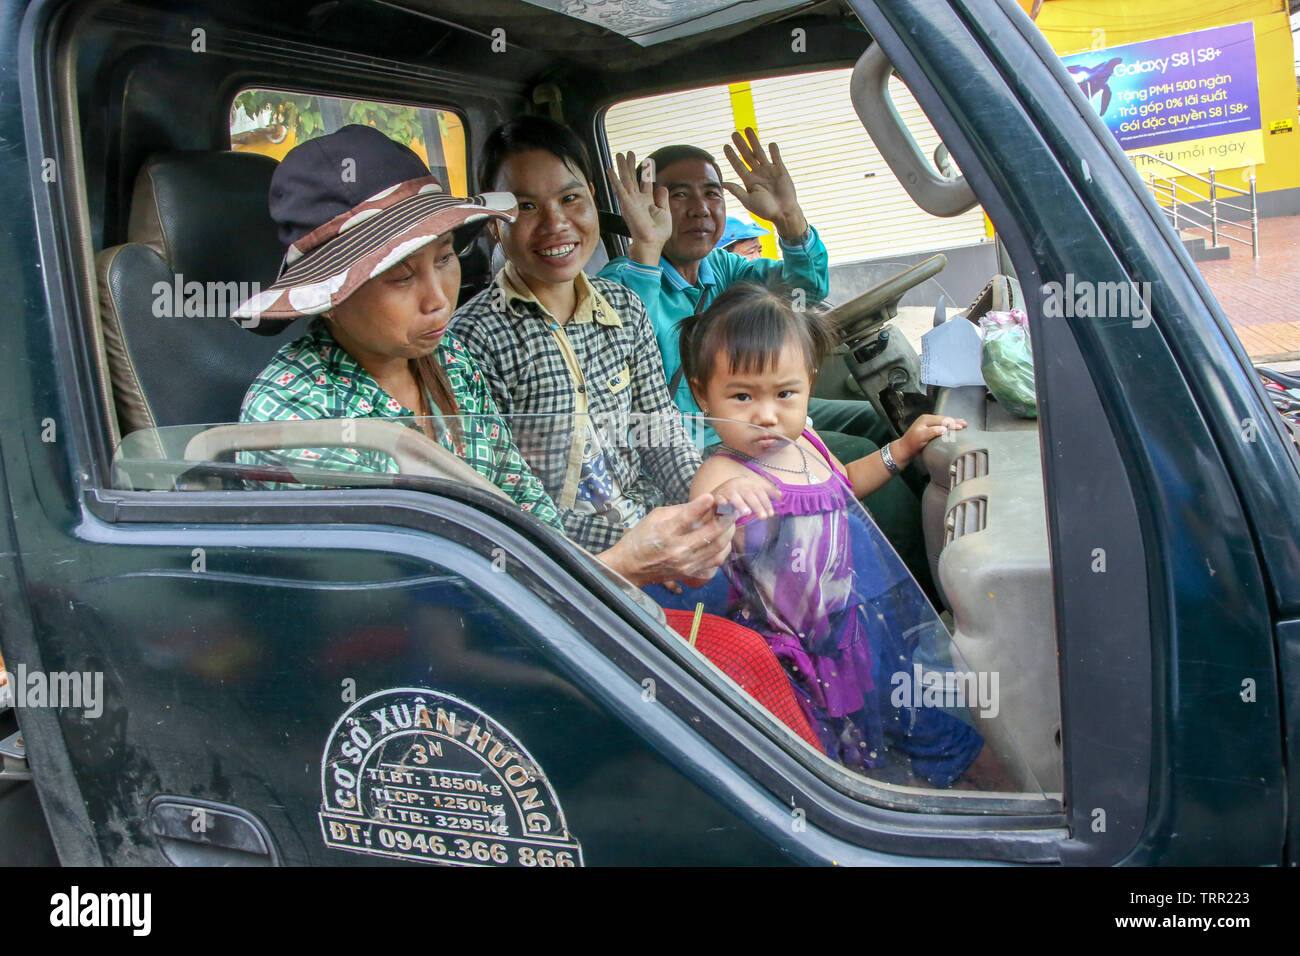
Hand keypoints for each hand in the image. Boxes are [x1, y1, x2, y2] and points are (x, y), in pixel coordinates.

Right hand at [597, 494, 735, 587]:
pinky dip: (724, 548)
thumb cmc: (642, 537)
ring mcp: (686, 563)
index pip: (686, 518)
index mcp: (665, 533)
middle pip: (710, 533)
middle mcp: (678, 550)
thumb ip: (679, 511)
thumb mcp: (654, 517)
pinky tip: (725, 538)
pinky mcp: (691, 572)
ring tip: (732, 521)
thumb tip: (702, 504)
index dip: (700, 506)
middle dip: (725, 518)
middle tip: (732, 508)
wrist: (632, 566)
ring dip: (728, 532)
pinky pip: (716, 560)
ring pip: (718, 547)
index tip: (711, 496)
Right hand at [608, 151, 671, 264]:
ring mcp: (630, 202)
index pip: (645, 184)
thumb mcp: (665, 213)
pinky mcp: (626, 204)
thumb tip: (662, 186)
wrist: (650, 244)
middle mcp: (637, 201)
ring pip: (625, 180)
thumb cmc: (658, 234)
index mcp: (647, 203)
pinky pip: (619, 189)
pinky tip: (609, 169)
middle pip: (632, 179)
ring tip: (620, 154)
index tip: (647, 161)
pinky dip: (614, 179)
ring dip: (622, 167)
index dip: (646, 172)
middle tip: (627, 153)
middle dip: (630, 165)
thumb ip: (662, 199)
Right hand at [709, 474, 779, 519]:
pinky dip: (721, 500)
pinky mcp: (717, 495)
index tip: (771, 514)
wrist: (719, 491)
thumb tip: (781, 495)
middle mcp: (738, 484)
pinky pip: (719, 498)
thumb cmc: (739, 493)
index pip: (759, 491)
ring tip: (747, 513)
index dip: (766, 502)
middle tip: (764, 517)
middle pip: (749, 494)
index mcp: (748, 483)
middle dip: (757, 505)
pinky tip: (723, 505)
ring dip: (741, 504)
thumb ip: (766, 493)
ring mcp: (727, 489)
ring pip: (734, 496)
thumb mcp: (752, 491)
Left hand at [721, 128, 806, 238]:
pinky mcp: (780, 169)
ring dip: (754, 141)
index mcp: (748, 180)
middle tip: (734, 133)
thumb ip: (736, 191)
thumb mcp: (748, 201)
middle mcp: (757, 173)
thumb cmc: (765, 210)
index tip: (725, 146)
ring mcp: (768, 170)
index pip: (738, 165)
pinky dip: (773, 150)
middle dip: (741, 144)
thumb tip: (722, 183)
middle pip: (747, 155)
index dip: (731, 156)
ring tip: (748, 129)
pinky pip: (776, 157)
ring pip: (759, 152)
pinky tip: (770, 145)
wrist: (783, 213)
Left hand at [897, 415, 967, 459]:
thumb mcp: (922, 437)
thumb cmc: (912, 443)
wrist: (904, 449)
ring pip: (943, 422)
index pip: (943, 420)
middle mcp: (927, 419)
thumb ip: (932, 431)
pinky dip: (948, 426)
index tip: (961, 427)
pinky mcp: (929, 429)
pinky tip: (953, 428)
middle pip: (944, 419)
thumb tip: (944, 429)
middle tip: (965, 424)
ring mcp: (928, 424)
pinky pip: (941, 425)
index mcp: (926, 419)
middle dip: (955, 421)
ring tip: (962, 424)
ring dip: (953, 423)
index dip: (953, 423)